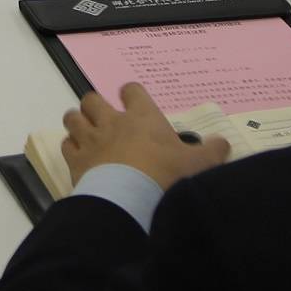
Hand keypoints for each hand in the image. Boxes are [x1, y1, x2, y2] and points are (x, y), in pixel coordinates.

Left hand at [62, 83, 229, 193]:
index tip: (131, 99)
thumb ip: (212, 151)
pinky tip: (79, 156)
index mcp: (142, 117)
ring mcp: (91, 139)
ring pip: (73, 117)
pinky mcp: (76, 160)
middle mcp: (112, 122)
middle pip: (92, 99)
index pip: (132, 91)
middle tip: (102, 118)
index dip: (131, 93)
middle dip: (94, 105)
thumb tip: (223, 143)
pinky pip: (66, 144)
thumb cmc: (167, 175)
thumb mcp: (199, 164)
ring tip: (84, 132)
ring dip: (77, 122)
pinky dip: (71, 147)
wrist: (133, 199)